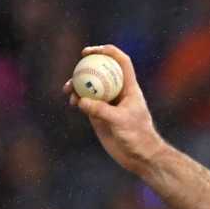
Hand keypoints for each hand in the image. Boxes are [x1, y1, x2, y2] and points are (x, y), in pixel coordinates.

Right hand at [64, 44, 165, 177]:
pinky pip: (86, 103)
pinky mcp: (100, 116)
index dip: (107, 52)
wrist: (140, 157)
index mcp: (129, 88)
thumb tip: (81, 101)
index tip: (89, 52)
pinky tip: (73, 103)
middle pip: (102, 72)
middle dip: (87, 67)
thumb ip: (101, 110)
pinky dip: (78, 100)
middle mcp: (118, 93)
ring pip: (91, 87)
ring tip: (69, 90)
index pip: (121, 62)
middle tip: (75, 69)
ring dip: (78, 85)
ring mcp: (108, 104)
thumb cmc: (138, 137)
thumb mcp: (120, 121)